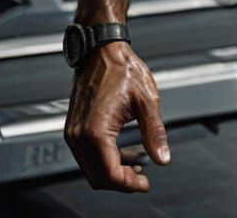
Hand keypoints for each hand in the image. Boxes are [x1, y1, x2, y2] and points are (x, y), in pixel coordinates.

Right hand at [64, 42, 169, 191]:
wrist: (102, 50)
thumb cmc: (122, 69)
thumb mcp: (147, 100)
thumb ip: (155, 132)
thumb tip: (163, 158)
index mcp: (96, 131)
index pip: (110, 174)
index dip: (129, 185)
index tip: (146, 184)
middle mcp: (78, 136)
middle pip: (98, 178)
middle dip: (121, 182)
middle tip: (143, 179)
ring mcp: (73, 133)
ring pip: (91, 169)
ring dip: (113, 173)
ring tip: (137, 167)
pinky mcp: (74, 129)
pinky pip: (87, 156)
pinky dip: (105, 160)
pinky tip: (125, 154)